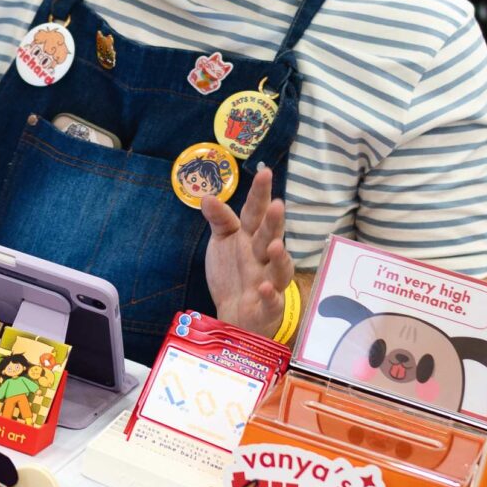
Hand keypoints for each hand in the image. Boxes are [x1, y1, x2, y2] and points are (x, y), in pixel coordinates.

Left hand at [203, 164, 290, 335]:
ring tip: (275, 246)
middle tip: (278, 205)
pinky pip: (271, 300)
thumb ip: (220, 220)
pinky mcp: (268, 306)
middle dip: (274, 223)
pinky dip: (270, 296)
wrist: (236, 314)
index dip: (260, 194)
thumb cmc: (234, 273)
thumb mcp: (223, 242)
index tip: (265, 172)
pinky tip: (264, 289)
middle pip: (270, 237)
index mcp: (250, 238)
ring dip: (279, 258)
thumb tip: (207, 197)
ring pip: (279, 268)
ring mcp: (268, 281)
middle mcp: (263, 257)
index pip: (256, 213)